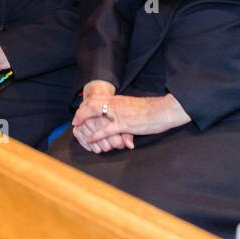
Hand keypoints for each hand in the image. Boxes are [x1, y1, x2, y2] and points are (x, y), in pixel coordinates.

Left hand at [73, 91, 190, 152]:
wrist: (164, 110)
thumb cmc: (153, 110)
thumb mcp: (135, 106)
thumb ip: (125, 109)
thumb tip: (121, 115)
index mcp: (119, 99)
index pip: (98, 98)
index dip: (87, 104)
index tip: (81, 110)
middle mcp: (116, 103)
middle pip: (92, 104)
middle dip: (81, 112)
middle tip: (75, 120)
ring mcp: (119, 113)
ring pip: (95, 114)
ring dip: (84, 120)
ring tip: (77, 127)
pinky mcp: (124, 124)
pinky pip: (106, 130)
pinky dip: (96, 135)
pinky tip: (90, 139)